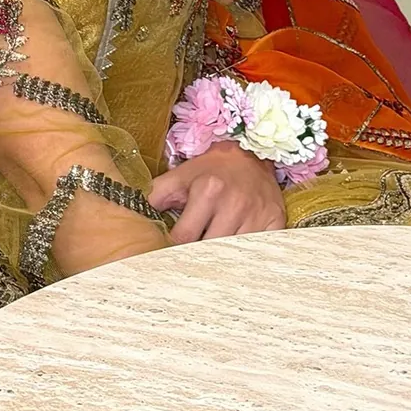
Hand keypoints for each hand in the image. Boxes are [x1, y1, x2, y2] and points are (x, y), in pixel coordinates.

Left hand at [147, 141, 285, 242]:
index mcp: (208, 190)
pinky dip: (245, 255)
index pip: (185, 237)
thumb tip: (134, 215)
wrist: (251, 154)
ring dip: (222, 257)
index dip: (175, 246)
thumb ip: (154, 196)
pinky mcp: (276, 223)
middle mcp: (235, 203)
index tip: (171, 250)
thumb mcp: (179, 177)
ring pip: (233, 255)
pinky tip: (236, 249)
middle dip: (198, 254)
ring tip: (213, 250)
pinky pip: (257, 252)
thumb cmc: (210, 169)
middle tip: (192, 254)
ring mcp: (258, 215)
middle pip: (209, 250)